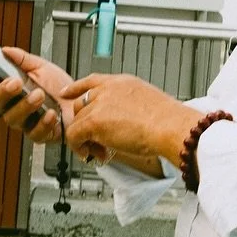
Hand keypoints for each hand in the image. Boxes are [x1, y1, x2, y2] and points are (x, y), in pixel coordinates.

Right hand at [0, 47, 74, 143]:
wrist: (82, 102)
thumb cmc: (59, 87)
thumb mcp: (42, 67)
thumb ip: (23, 60)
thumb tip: (5, 51)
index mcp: (11, 89)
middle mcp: (13, 106)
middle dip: (2, 92)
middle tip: (15, 82)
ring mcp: (25, 122)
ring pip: (13, 119)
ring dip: (25, 106)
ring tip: (40, 95)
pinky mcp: (40, 135)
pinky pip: (35, 133)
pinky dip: (43, 123)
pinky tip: (51, 113)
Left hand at [58, 73, 201, 165]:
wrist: (170, 127)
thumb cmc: (168, 121)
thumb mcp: (147, 104)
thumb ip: (130, 108)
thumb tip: (125, 124)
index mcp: (121, 83)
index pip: (92, 80)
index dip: (76, 88)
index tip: (66, 93)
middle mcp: (107, 90)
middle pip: (81, 105)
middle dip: (86, 124)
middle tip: (98, 144)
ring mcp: (99, 104)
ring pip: (77, 121)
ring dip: (85, 139)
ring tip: (99, 153)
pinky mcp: (93, 121)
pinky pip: (74, 135)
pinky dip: (78, 147)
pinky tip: (90, 155)